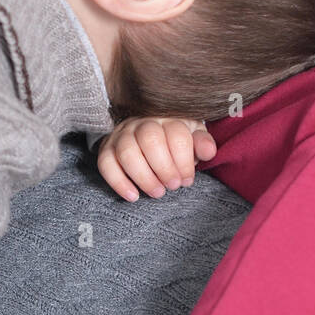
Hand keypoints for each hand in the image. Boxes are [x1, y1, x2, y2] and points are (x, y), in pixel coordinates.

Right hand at [97, 117, 217, 201]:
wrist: (146, 132)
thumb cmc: (174, 140)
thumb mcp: (192, 137)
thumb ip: (202, 143)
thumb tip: (208, 151)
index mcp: (168, 118)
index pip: (176, 134)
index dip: (183, 161)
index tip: (187, 180)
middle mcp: (143, 122)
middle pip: (150, 140)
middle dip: (164, 169)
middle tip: (173, 186)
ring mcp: (123, 133)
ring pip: (127, 152)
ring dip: (144, 177)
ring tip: (157, 193)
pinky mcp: (107, 147)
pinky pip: (106, 162)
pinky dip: (118, 182)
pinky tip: (133, 196)